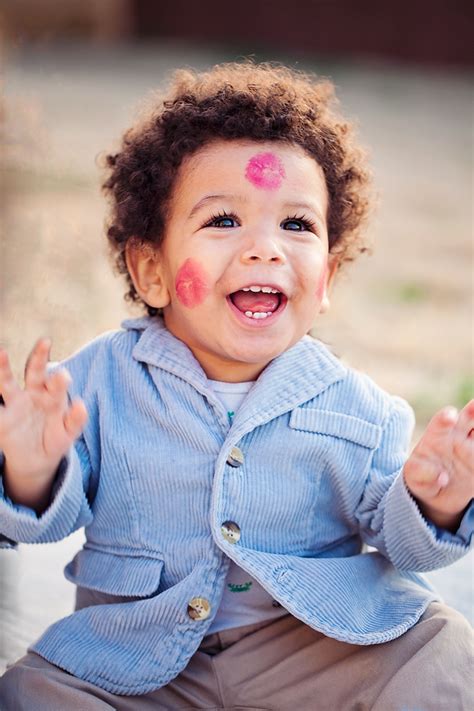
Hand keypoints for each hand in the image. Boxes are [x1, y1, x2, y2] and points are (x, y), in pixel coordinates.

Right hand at [0, 339, 86, 507]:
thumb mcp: (68, 434)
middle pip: (35, 372)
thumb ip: (75, 421)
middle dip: (39, 356)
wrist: (37, 459)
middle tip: (45, 342)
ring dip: (3, 368)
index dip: (59, 380)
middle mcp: (34, 394)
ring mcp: (16, 403)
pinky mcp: (2, 417)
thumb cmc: (55, 441)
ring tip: (1, 353)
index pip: (57, 384)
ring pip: (8, 382)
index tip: (63, 376)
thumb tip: (81, 405)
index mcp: (53, 397)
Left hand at [403, 401, 473, 530]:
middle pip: (469, 417)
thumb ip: (422, 472)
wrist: (436, 492)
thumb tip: (441, 478)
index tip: (450, 417)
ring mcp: (471, 447)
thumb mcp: (414, 475)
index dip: (446, 417)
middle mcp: (457, 435)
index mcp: (437, 435)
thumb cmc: (421, 477)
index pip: (441, 421)